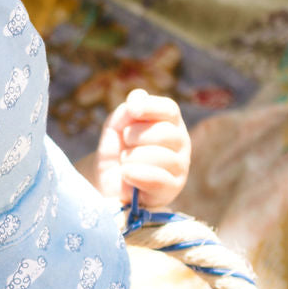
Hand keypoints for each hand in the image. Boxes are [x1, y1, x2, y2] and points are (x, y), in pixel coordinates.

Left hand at [94, 89, 190, 207]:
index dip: (150, 107)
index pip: (169, 109)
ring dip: (132, 158)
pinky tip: (126, 174)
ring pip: (161, 157)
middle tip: (125, 144)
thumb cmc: (116, 151)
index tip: (132, 110)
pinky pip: (158, 179)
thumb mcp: (115, 126)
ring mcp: (180, 166)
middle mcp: (180, 142)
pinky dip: (136, 174)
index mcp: (170, 123)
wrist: (107, 182)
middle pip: (165, 132)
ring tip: (125, 162)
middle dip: (135, 136)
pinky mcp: (172, 189)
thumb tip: (138, 99)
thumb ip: (126, 110)